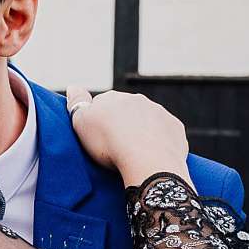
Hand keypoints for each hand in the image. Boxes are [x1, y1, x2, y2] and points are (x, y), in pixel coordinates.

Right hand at [67, 87, 189, 187]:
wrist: (148, 162)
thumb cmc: (109, 144)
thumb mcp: (81, 123)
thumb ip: (76, 103)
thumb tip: (73, 86)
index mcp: (113, 97)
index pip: (102, 104)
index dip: (99, 122)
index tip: (98, 138)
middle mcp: (137, 99)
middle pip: (126, 111)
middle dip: (122, 124)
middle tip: (116, 148)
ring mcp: (159, 112)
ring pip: (147, 121)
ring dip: (142, 132)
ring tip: (135, 155)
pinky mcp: (175, 128)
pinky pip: (166, 133)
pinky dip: (160, 142)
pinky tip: (153, 156)